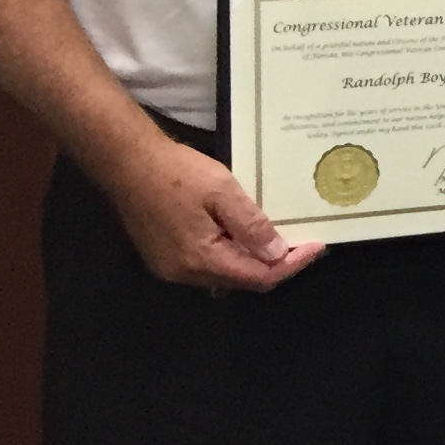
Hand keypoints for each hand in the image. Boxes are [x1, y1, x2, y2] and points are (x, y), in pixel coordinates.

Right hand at [103, 137, 322, 292]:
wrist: (127, 163)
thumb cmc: (176, 174)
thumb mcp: (223, 193)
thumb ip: (252, 226)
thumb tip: (278, 255)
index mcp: (201, 260)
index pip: (258, 277)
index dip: (291, 265)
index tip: (318, 246)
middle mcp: (184, 274)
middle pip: (242, 280)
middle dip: (275, 265)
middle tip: (302, 242)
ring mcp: (170, 268)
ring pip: (224, 275)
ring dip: (252, 261)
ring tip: (278, 238)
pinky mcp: (162, 258)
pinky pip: (206, 266)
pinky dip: (230, 256)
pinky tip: (243, 236)